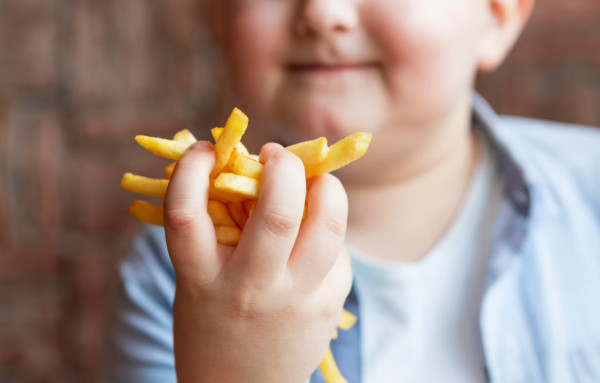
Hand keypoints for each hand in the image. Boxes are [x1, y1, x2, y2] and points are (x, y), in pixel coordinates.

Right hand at [164, 141, 352, 382]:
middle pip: (278, 213)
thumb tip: (250, 168)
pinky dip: (329, 227)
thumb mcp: (197, 281)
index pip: (186, 212)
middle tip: (274, 155)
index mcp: (200, 280)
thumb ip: (218, 230)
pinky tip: (315, 231)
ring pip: (329, 226)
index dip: (192, 168)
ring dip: (326, 187)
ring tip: (311, 180)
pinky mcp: (329, 306)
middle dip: (283, 166)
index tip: (205, 148)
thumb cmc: (212, 323)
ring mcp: (296, 301)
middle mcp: (251, 290)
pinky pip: (338, 251)